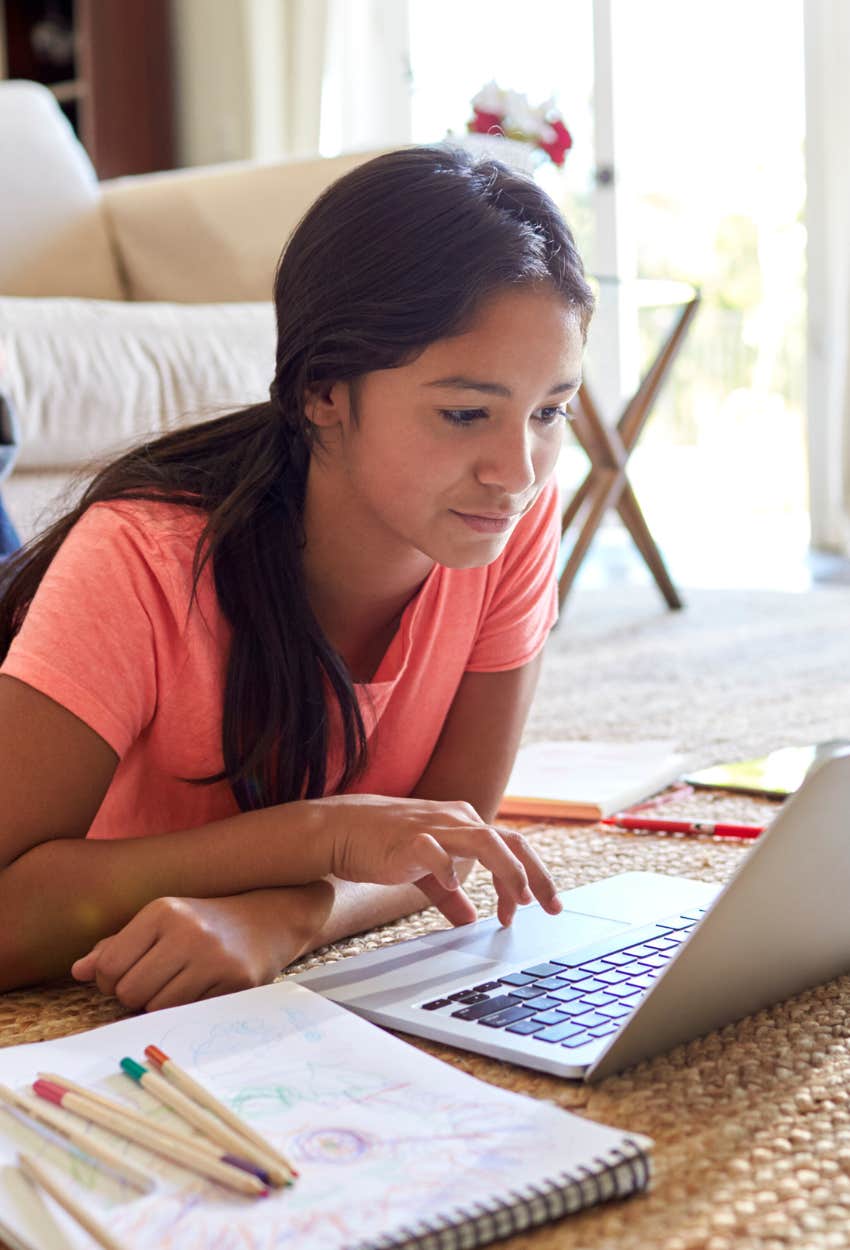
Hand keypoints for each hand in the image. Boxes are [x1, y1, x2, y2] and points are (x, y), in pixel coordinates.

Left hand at [70, 881, 333, 1011]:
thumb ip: (116, 945)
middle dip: (134, 996)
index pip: (110, 966)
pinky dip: (186, 1009)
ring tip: (178, 985)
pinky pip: (187, 1014)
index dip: (111, 980)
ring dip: (160, 1005)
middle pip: (130, 992)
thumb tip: (79, 971)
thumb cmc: (204, 923)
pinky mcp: (235, 981)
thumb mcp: (160, 922)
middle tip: (155, 983)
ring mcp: (213, 957)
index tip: (130, 974)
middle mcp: (187, 931)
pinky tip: (201, 989)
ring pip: (156, 1007)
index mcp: (162, 911)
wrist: (269, 919)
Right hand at [312, 794, 561, 926]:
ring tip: (519, 900)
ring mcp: (434, 827)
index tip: (531, 911)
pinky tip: (454, 888)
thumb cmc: (386, 846)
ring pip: (484, 840)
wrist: (342, 830)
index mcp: (465, 824)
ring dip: (508, 870)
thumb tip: (470, 921)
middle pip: (511, 841)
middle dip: (536, 875)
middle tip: (551, 907)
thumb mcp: (426, 871)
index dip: (528, 879)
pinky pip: (435, 850)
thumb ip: (450, 896)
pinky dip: (448, 868)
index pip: (512, 847)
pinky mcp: (409, 839)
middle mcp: (457, 820)